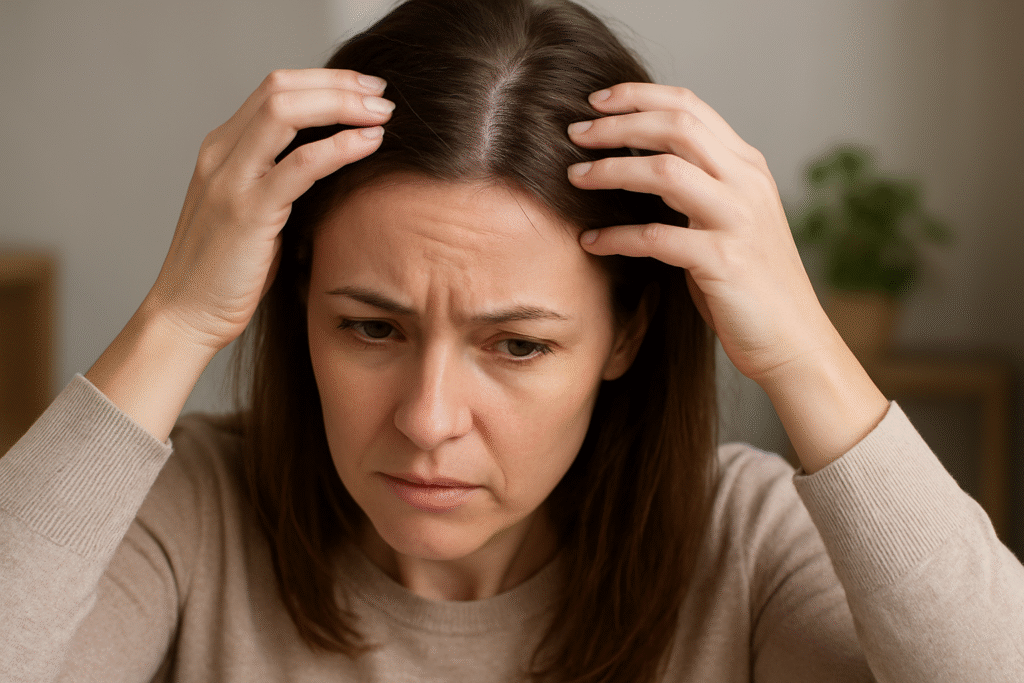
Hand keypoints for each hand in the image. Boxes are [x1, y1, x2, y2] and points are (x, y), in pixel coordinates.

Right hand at [146, 68, 394, 351]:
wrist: (186, 315)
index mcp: (222, 148)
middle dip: (339, 84)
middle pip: (281, 88)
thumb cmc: (229, 271)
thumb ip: (281, 180)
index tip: (367, 90)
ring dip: (342, 105)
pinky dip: (339, 147)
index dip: (326, 81)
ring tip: (383, 113)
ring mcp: (230, 179)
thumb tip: (334, 162)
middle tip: (383, 94)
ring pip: (286, 112)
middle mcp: (221, 153)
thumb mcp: (254, 211)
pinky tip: (370, 143)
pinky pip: (299, 165)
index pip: (275, 89)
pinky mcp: (247, 212)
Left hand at [566, 83, 837, 384]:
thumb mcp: (729, 219)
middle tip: (575, 131)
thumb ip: (698, 187)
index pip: (690, 107)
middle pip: (675, 126)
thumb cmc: (750, 284)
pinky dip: (617, 236)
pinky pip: (657, 237)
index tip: (597, 100)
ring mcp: (738, 219)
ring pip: (666, 171)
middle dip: (618, 124)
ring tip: (575, 176)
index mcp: (747, 166)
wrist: (793, 340)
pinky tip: (591, 240)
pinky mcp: (724, 260)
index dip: (639, 96)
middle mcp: (747, 183)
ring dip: (612, 170)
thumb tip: (637, 164)